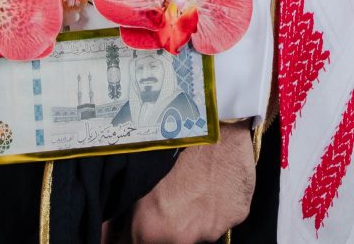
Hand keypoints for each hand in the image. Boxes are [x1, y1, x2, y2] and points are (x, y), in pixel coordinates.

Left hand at [107, 120, 257, 243]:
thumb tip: (115, 232)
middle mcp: (182, 237)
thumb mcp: (137, 178)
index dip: (135, 234)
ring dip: (194, 215)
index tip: (135, 226)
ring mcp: (213, 229)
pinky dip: (217, 204)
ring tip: (195, 182)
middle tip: (171, 197)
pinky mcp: (238, 216)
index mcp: (151, 230)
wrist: (214, 122)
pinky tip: (214, 180)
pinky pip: (223, 216)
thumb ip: (128, 214)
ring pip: (200, 230)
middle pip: (172, 240)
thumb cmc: (171, 143)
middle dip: (168, 225)